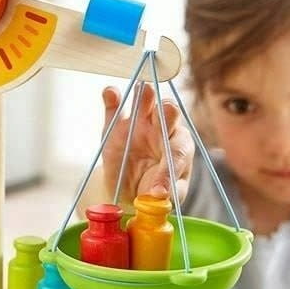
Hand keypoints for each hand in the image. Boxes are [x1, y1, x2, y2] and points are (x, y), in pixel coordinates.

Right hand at [99, 83, 193, 206]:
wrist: (129, 190)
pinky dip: (112, 97)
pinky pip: (114, 106)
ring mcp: (138, 123)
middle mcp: (162, 129)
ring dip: (145, 96)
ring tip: (143, 91)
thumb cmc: (155, 190)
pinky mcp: (115, 124)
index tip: (157, 191)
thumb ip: (165, 192)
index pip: (177, 150)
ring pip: (145, 101)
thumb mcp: (166, 197)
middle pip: (169, 112)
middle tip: (166, 111)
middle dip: (168, 112)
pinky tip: (111, 93)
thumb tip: (156, 195)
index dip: (168, 169)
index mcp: (179, 147)